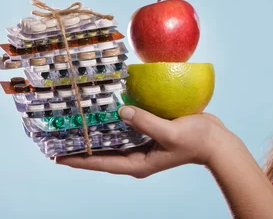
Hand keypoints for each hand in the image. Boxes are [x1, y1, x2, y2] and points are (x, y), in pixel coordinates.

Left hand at [56, 106, 228, 177]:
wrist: (216, 140)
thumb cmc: (196, 140)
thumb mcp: (170, 132)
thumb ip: (146, 122)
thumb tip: (121, 111)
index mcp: (138, 163)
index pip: (101, 163)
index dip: (78, 159)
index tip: (55, 156)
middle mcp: (136, 156)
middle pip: (102, 153)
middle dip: (82, 146)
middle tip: (59, 136)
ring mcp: (143, 145)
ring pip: (113, 140)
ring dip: (97, 132)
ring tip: (77, 122)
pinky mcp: (150, 133)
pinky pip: (126, 128)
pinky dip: (115, 121)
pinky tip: (107, 110)